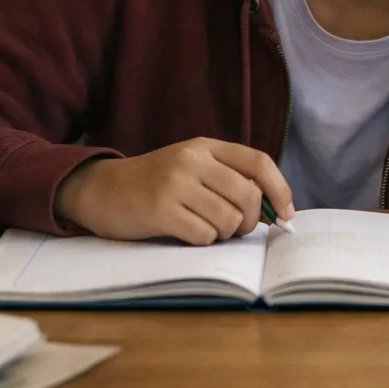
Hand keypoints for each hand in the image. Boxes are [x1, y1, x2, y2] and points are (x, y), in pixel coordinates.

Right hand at [53, 138, 294, 244]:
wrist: (101, 190)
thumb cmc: (155, 184)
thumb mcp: (191, 167)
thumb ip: (228, 179)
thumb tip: (276, 211)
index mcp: (205, 146)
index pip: (258, 162)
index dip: (280, 190)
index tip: (287, 214)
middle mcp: (192, 159)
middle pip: (249, 196)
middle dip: (249, 221)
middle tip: (233, 228)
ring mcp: (175, 183)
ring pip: (228, 220)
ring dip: (222, 233)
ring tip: (201, 226)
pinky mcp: (160, 209)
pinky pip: (204, 235)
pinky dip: (201, 241)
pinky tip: (183, 232)